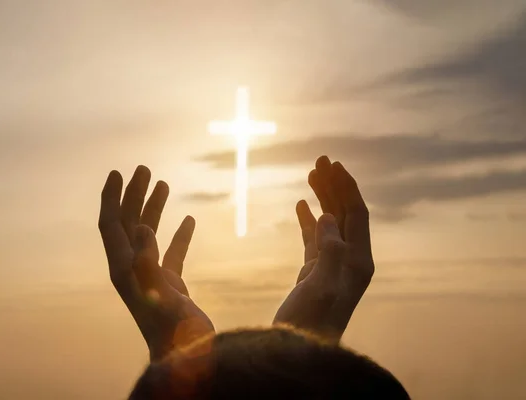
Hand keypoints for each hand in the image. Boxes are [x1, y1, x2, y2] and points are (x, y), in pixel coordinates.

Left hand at [98, 166, 213, 360]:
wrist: (187, 357)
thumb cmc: (171, 329)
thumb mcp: (157, 293)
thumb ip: (146, 261)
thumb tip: (140, 225)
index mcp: (124, 268)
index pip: (110, 224)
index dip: (111, 197)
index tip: (118, 172)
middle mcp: (133, 268)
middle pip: (128, 223)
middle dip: (134, 194)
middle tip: (144, 169)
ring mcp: (151, 275)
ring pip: (149, 234)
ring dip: (154, 208)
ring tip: (163, 183)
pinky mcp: (170, 283)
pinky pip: (172, 251)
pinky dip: (179, 233)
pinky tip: (188, 219)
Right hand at [274, 156, 373, 340]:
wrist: (300, 347)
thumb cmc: (312, 320)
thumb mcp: (323, 285)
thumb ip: (330, 249)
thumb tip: (327, 216)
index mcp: (358, 260)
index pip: (356, 214)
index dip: (346, 187)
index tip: (334, 164)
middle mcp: (350, 259)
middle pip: (344, 212)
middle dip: (334, 185)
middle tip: (320, 159)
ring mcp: (332, 264)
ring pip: (329, 221)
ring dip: (322, 197)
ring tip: (311, 172)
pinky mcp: (315, 270)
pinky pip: (314, 237)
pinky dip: (309, 218)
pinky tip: (302, 204)